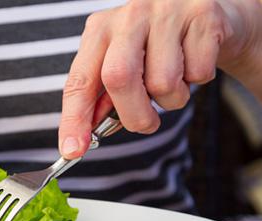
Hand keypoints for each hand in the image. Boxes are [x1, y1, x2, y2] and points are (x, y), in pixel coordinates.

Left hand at [58, 0, 256, 158]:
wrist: (206, 13)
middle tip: (145, 123)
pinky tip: (194, 63)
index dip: (74, 119)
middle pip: (119, 78)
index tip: (72, 150)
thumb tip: (84, 138)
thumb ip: (105, 98)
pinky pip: (198, 72)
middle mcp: (129, 16)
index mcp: (100, 30)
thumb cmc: (157, 49)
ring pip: (163, 82)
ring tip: (175, 80)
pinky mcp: (202, 14)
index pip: (79, 81)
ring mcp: (166, 11)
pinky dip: (198, 81)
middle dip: (133, 115)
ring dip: (172, 99)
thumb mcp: (124, 66)